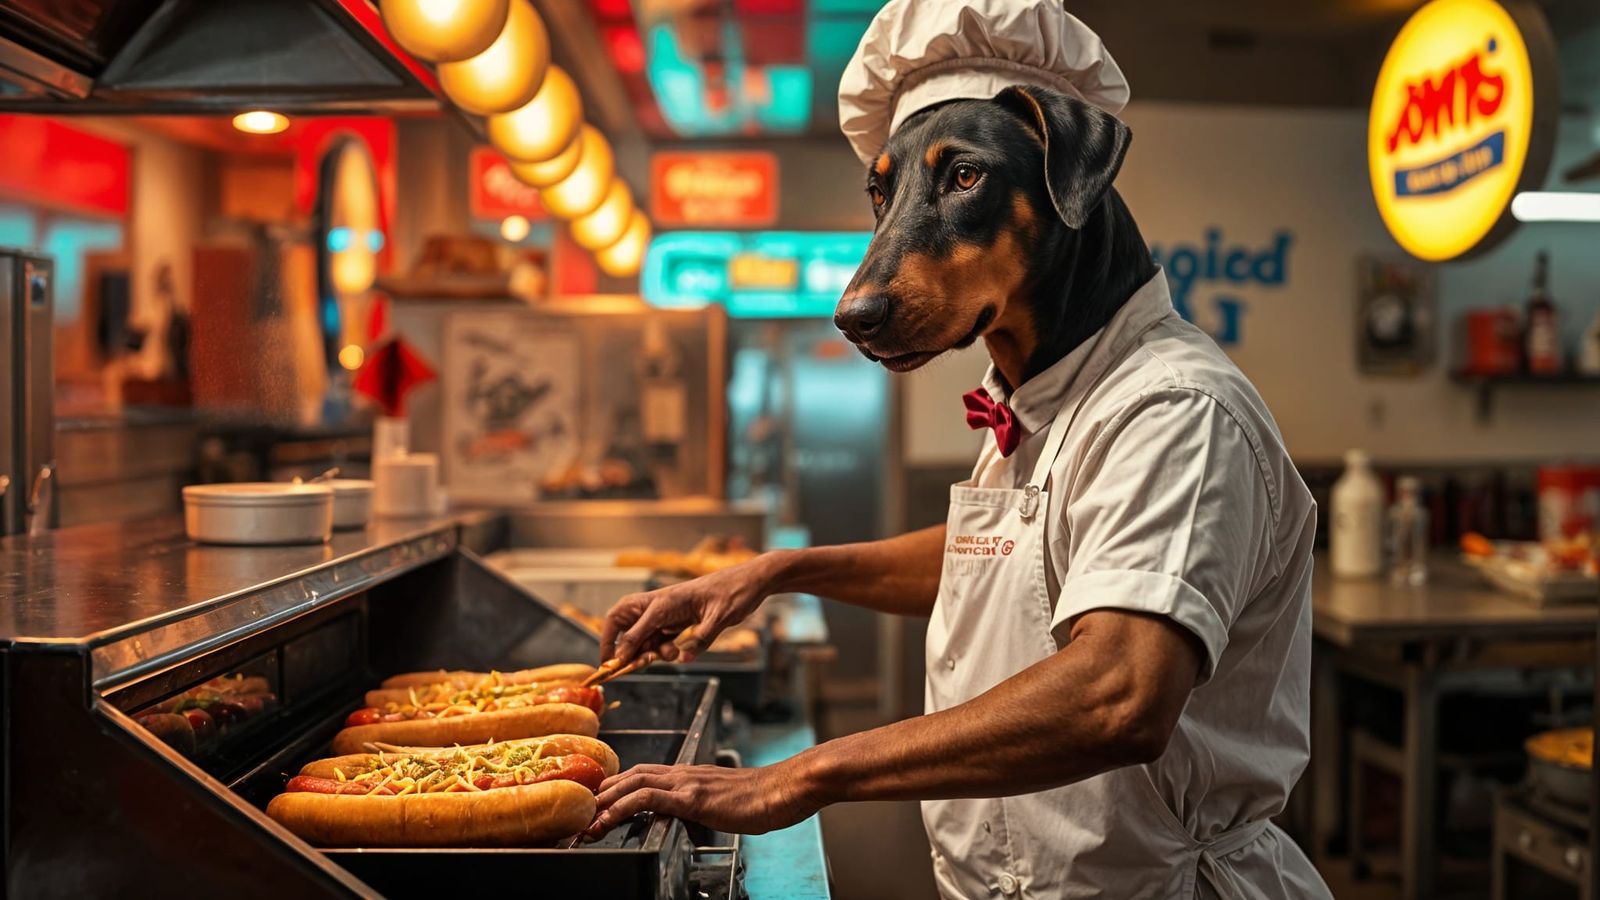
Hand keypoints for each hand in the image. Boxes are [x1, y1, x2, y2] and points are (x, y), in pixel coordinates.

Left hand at [583, 759, 819, 838]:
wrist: (789, 786)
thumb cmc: (766, 797)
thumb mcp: (727, 803)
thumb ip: (706, 806)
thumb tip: (695, 818)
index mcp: (691, 775)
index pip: (644, 774)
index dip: (617, 786)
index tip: (597, 804)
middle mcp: (684, 772)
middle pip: (630, 774)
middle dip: (602, 792)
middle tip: (580, 812)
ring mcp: (687, 782)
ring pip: (632, 783)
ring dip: (603, 801)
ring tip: (584, 822)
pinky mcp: (692, 797)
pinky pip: (647, 798)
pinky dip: (620, 807)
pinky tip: (605, 819)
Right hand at [600, 555, 781, 664]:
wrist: (749, 581)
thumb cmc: (734, 592)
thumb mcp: (721, 617)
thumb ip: (701, 638)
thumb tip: (684, 658)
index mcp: (665, 601)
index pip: (630, 625)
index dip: (619, 647)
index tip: (614, 665)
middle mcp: (660, 605)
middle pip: (622, 623)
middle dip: (619, 645)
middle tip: (623, 664)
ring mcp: (666, 612)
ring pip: (640, 634)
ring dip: (646, 650)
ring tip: (671, 654)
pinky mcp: (676, 619)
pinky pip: (657, 637)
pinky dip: (659, 649)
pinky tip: (676, 652)